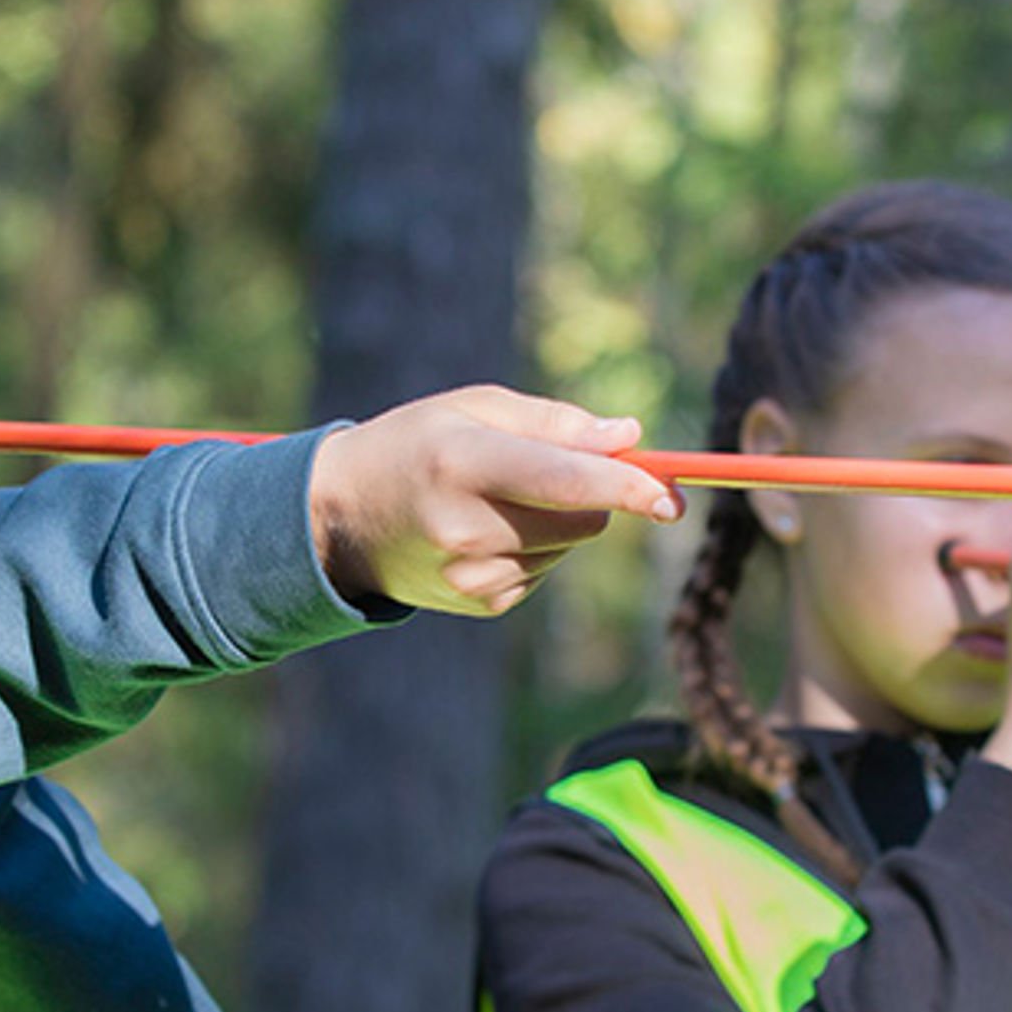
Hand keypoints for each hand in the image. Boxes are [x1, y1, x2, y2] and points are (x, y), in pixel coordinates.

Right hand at [306, 384, 675, 615]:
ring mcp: (472, 575)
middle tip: (552, 468)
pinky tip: (485, 533)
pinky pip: (545, 572)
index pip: (568, 483)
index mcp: (465, 463)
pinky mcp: (482, 603)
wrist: (339, 517)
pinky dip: (533, 550)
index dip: (629, 490)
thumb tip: (631, 440)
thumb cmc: (415, 445)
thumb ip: (557, 423)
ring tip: (496, 500)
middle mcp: (467, 527)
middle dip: (592, 494)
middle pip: (583, 521)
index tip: (672, 498)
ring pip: (569, 547)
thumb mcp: (475, 408)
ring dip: (557, 522)